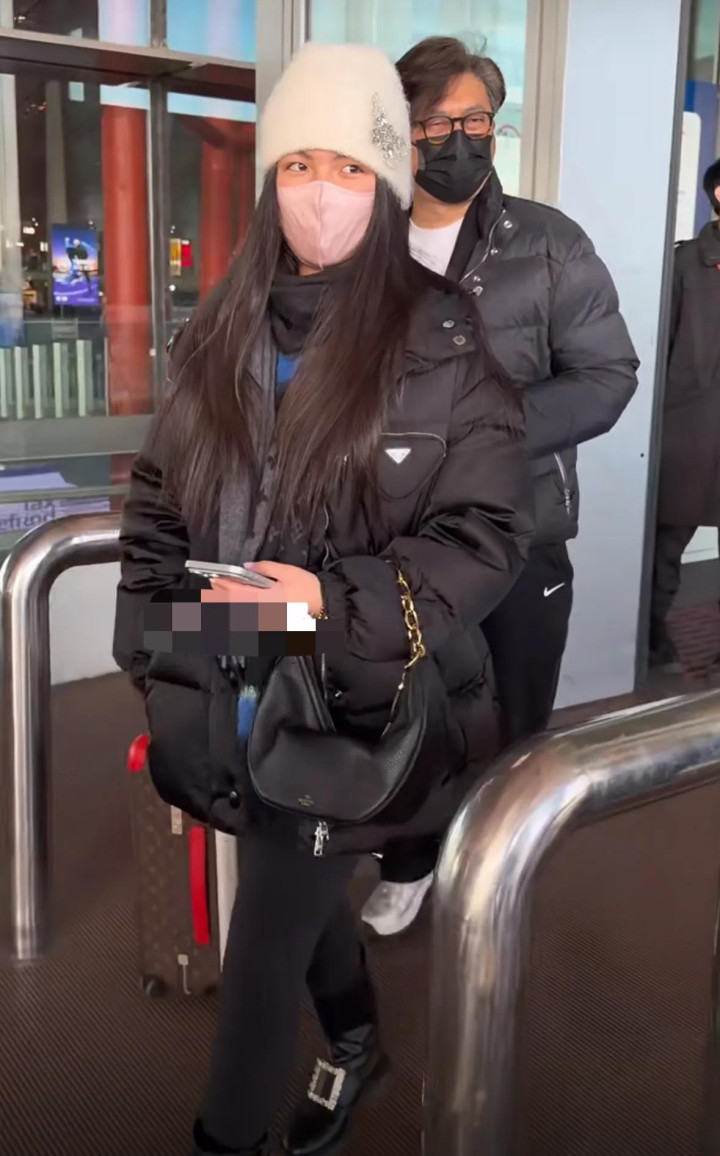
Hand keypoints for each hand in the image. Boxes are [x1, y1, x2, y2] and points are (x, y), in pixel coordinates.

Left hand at [201, 561, 323, 616]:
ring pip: (240, 615)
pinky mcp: (270, 624)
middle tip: (212, 587)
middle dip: (220, 596)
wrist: (324, 606)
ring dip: (228, 605)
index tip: (214, 579)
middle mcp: (262, 612)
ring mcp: (265, 620)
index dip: (223, 586)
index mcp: (265, 598)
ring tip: (220, 595)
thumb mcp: (288, 572)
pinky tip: (236, 605)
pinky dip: (240, 612)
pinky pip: (250, 620)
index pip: (237, 592)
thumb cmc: (308, 588)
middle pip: (234, 606)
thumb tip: (246, 567)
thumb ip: (265, 568)